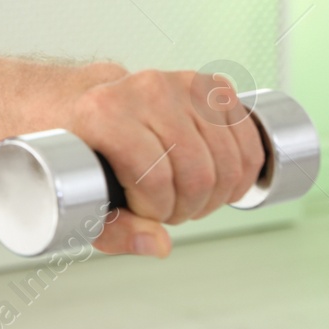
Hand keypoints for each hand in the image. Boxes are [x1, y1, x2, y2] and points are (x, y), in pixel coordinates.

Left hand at [70, 68, 266, 257]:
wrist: (79, 102)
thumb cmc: (79, 149)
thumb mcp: (81, 195)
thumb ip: (114, 230)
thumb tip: (158, 244)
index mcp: (104, 112)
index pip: (156, 179)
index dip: (156, 210)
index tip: (143, 210)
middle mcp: (145, 90)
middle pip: (198, 173)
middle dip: (188, 207)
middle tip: (167, 209)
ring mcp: (181, 84)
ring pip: (229, 162)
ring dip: (215, 194)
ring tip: (186, 195)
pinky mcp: (210, 86)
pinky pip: (249, 141)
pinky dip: (242, 173)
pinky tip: (216, 182)